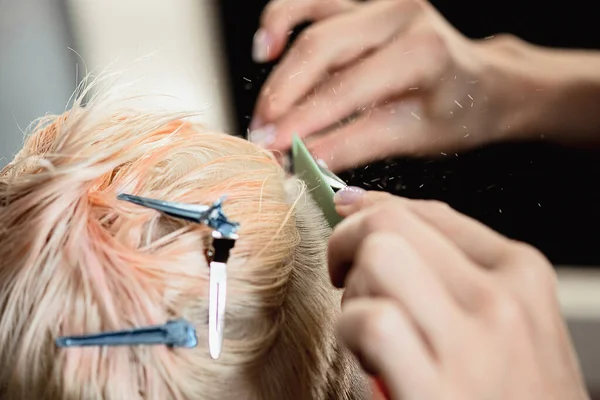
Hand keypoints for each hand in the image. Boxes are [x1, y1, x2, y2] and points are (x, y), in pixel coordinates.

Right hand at [249, 0, 528, 171]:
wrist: (479, 82)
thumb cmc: (455, 111)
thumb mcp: (412, 137)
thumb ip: (355, 145)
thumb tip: (303, 159)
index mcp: (423, 51)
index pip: (347, 88)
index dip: (303, 121)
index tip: (273, 150)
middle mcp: (401, 13)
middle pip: (320, 49)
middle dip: (283, 98)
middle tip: (261, 136)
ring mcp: (381, 0)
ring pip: (309, 20)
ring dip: (280, 66)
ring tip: (264, 107)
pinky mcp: (363, 0)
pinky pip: (312, 1)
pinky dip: (284, 18)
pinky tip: (268, 48)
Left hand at [328, 188, 588, 398]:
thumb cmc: (516, 395)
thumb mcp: (515, 322)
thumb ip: (459, 268)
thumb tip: (376, 207)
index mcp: (521, 274)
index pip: (428, 212)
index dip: (374, 212)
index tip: (351, 222)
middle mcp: (502, 300)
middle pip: (391, 224)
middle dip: (350, 244)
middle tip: (345, 278)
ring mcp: (472, 345)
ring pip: (379, 256)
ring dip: (354, 288)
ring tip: (364, 321)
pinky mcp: (436, 392)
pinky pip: (372, 320)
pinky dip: (351, 332)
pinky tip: (365, 355)